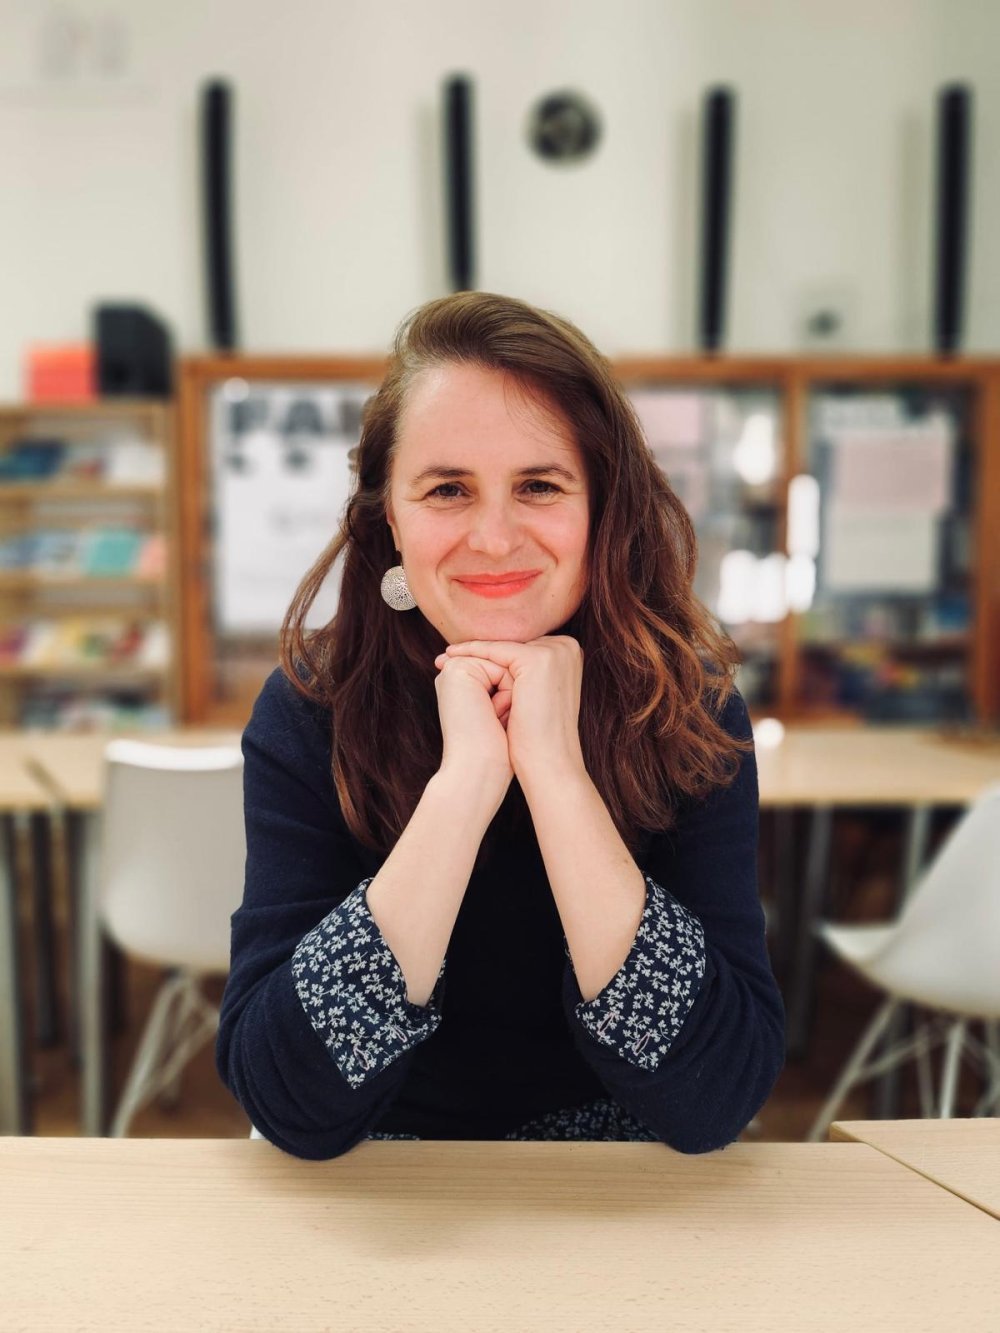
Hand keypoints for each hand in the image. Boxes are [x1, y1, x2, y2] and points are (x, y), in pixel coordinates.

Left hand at [439, 636, 585, 786]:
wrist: (547, 762)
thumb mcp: (533, 694)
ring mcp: (556, 651)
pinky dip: (471, 653)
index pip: (522, 648)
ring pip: (503, 646)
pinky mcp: (539, 659)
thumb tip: (500, 655)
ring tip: (444, 659)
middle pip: (512, 644)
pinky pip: (495, 650)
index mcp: (570, 655)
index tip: (460, 658)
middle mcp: (567, 647)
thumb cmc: (536, 735)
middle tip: (446, 656)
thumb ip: (525, 670)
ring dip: (473, 653)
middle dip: (480, 652)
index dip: (491, 656)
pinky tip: (450, 658)